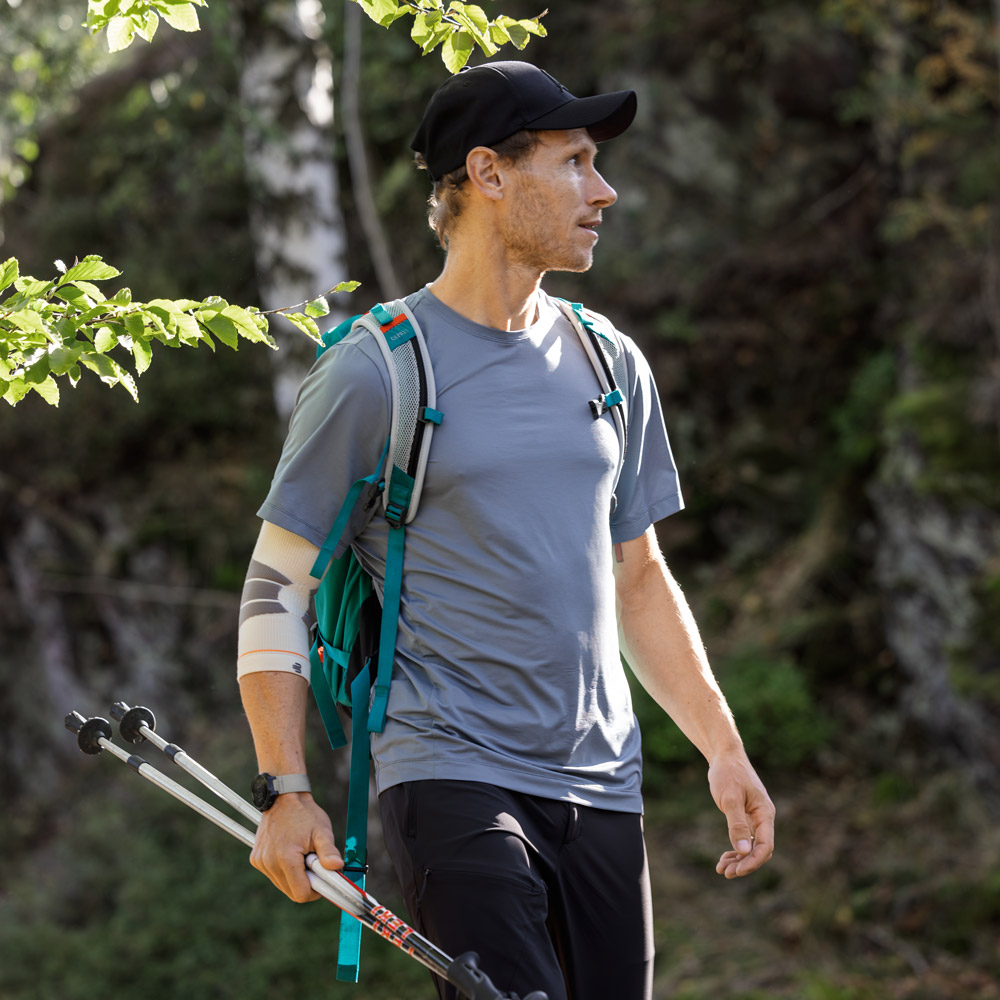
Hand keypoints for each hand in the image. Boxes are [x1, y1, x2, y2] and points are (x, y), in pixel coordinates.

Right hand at [249, 792, 343, 901]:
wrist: (283, 798)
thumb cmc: (304, 814)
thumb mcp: (322, 831)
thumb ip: (329, 852)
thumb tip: (337, 867)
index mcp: (285, 858)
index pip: (301, 894)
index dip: (316, 891)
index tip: (324, 878)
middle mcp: (269, 863)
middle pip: (291, 892)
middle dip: (306, 883)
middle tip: (315, 864)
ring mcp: (260, 861)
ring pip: (282, 885)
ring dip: (295, 876)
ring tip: (302, 854)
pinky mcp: (256, 859)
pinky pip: (274, 875)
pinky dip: (284, 870)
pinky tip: (290, 852)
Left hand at [707, 749, 774, 878]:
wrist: (724, 756)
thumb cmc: (728, 773)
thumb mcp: (730, 798)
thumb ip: (737, 824)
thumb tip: (743, 851)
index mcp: (765, 814)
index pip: (765, 846)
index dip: (753, 861)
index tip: (737, 871)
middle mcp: (763, 818)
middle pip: (758, 850)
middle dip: (744, 864)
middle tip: (725, 873)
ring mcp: (754, 818)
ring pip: (750, 846)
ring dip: (738, 859)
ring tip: (721, 870)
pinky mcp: (744, 816)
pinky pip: (743, 839)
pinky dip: (734, 849)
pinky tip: (724, 857)